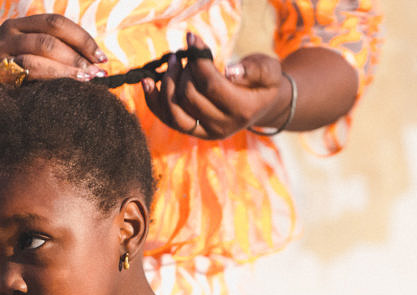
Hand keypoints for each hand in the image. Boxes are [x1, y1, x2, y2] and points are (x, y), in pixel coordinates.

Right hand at [0, 14, 107, 114]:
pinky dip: (45, 88)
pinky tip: (61, 96)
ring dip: (64, 72)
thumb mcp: (25, 49)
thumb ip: (52, 51)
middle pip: (48, 41)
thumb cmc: (7, 69)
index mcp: (19, 25)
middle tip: (96, 74)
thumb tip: (95, 64)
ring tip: (84, 82)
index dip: (82, 38)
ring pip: (34, 60)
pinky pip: (21, 83)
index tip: (101, 57)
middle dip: (77, 57)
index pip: (55, 23)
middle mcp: (7, 36)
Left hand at [142, 33, 291, 139]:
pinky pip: (167, 119)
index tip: (191, 39)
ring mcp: (206, 132)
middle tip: (186, 55)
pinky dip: (154, 101)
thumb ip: (254, 69)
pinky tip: (147, 81)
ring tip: (173, 63)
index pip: (210, 85)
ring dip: (167, 83)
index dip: (198, 61)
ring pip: (175, 112)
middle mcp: (222, 126)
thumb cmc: (263, 82)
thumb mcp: (269, 70)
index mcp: (242, 110)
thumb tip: (230, 71)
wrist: (260, 105)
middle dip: (184, 70)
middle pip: (190, 96)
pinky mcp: (194, 132)